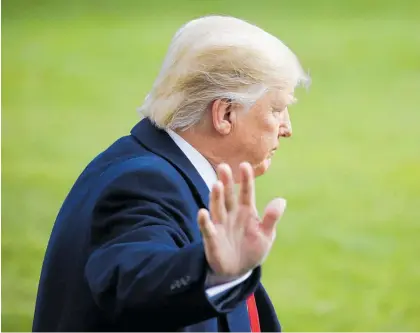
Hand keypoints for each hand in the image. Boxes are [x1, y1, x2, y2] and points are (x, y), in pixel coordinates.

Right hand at [197, 162, 285, 277]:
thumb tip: (282, 200)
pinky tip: (203, 213)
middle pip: (228, 195)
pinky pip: (208, 228)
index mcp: (247, 211)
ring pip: (217, 207)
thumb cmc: (252, 249)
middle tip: (224, 167)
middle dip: (226, 182)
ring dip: (216, 197)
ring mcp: (221, 225)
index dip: (246, 179)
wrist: (238, 271)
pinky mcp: (212, 238)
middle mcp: (232, 214)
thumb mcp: (266, 235)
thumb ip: (271, 218)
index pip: (246, 192)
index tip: (244, 165)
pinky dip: (205, 221)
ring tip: (216, 185)